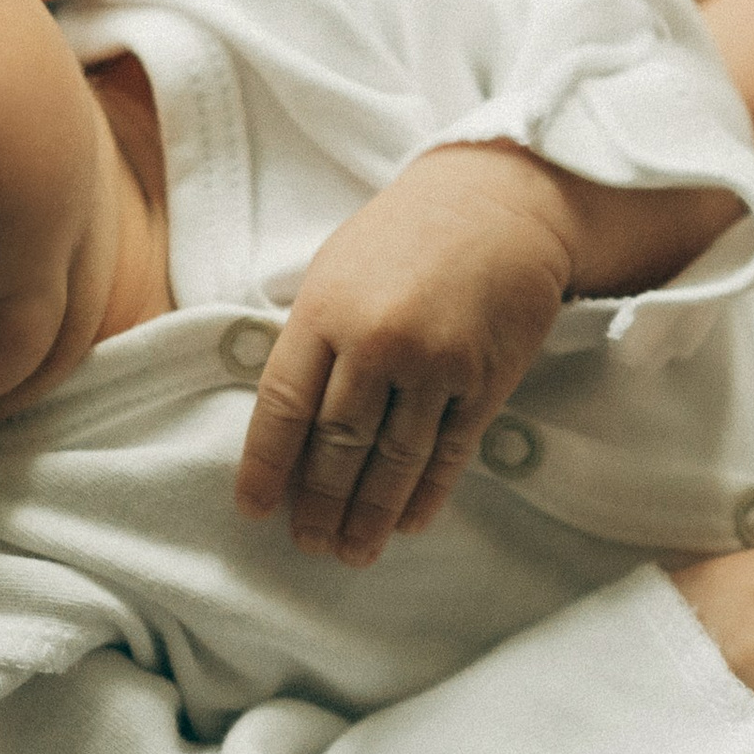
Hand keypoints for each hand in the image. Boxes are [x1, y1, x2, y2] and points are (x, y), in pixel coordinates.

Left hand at [235, 142, 573, 559]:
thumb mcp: (334, 273)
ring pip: (393, 460)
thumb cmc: (402, 239)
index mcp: (324, 311)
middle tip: (308, 545)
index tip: (254, 509)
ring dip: (369, 515)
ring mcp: (436, 363)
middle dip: (318, 503)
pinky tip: (408, 523)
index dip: (265, 466)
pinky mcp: (485, 379)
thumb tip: (282, 425)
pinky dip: (426, 494)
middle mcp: (377, 341)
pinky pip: (449, 452)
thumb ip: (309, 341)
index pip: (283, 407)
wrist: (499, 202)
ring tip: (353, 551)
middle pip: (337, 445)